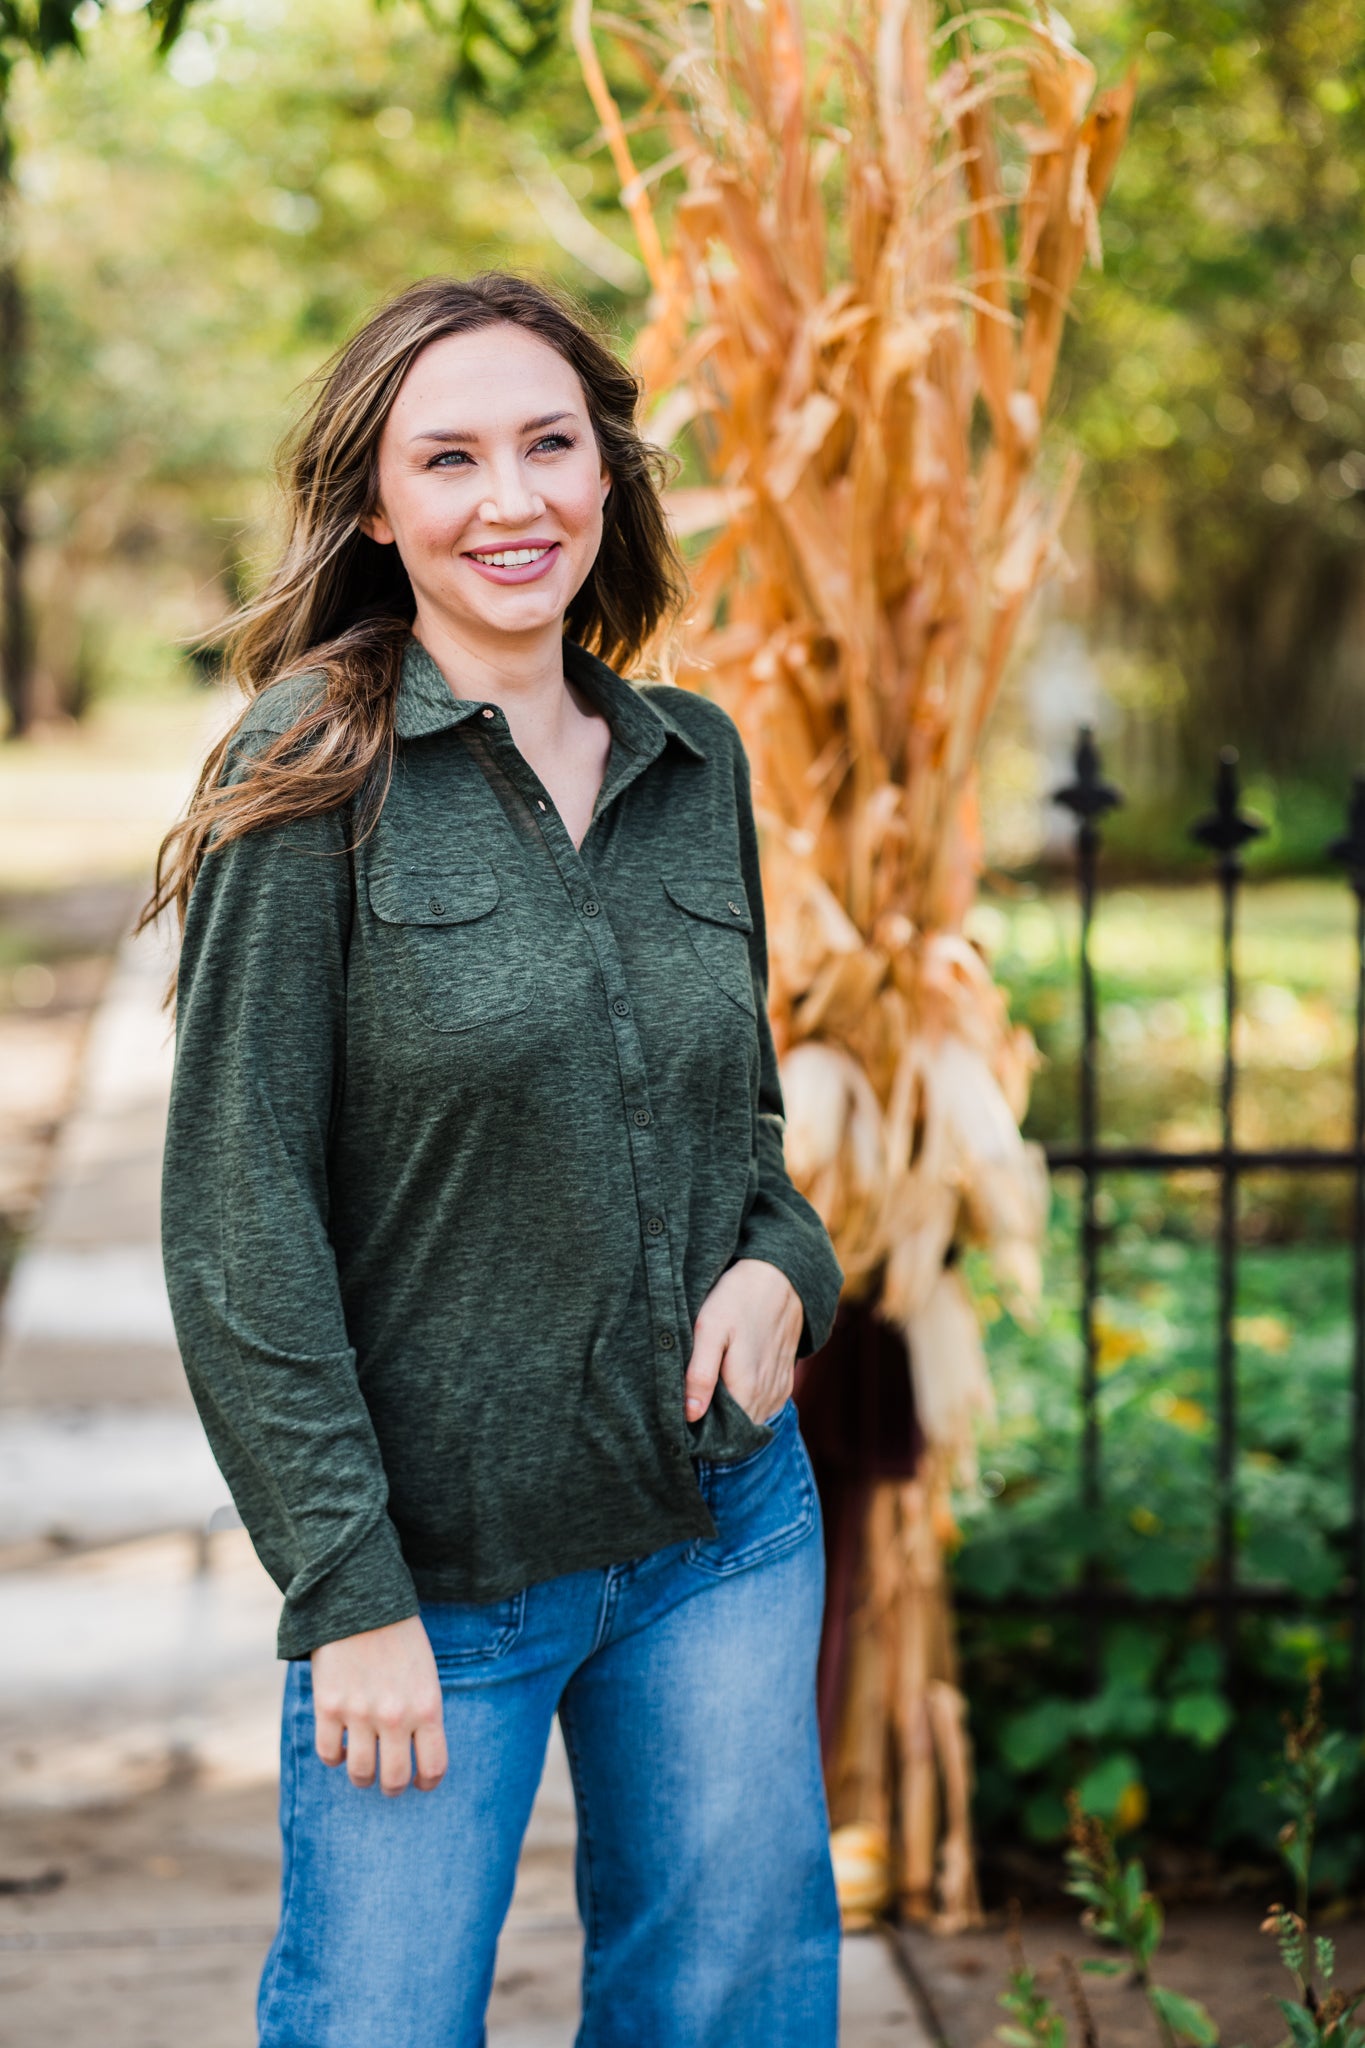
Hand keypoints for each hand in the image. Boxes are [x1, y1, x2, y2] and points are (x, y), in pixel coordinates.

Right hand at [310, 1614, 446, 1795]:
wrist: (361, 1599)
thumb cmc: (399, 1636)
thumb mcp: (425, 1673)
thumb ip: (422, 1711)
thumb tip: (416, 1751)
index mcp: (427, 1706)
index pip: (434, 1767)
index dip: (427, 1782)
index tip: (420, 1782)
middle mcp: (395, 1716)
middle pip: (394, 1780)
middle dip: (392, 1787)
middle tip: (388, 1782)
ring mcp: (360, 1713)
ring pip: (360, 1773)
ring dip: (362, 1776)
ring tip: (363, 1768)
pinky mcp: (328, 1706)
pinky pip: (328, 1753)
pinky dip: (334, 1756)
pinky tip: (339, 1745)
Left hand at [685, 1257, 803, 1426]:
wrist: (779, 1276)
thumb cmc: (737, 1299)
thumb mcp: (710, 1329)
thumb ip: (700, 1374)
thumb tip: (690, 1415)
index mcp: (747, 1390)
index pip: (722, 1436)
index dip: (701, 1432)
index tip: (682, 1419)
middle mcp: (767, 1397)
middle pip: (737, 1431)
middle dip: (714, 1426)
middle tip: (691, 1403)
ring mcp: (779, 1390)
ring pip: (751, 1420)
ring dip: (731, 1415)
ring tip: (709, 1393)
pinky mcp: (785, 1380)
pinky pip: (764, 1407)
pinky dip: (747, 1404)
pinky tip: (731, 1384)